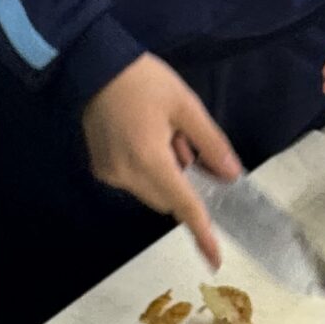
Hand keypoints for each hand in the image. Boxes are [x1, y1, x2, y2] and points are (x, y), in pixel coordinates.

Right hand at [83, 54, 242, 264]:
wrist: (93, 64)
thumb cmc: (144, 81)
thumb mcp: (185, 106)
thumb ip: (210, 144)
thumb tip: (231, 176)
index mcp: (150, 161)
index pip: (184, 205)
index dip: (202, 231)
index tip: (215, 259)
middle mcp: (127, 176)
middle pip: (168, 198)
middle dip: (183, 180)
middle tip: (181, 139)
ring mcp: (110, 174)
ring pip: (152, 191)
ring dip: (165, 174)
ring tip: (159, 131)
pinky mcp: (101, 168)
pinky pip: (134, 181)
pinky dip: (147, 169)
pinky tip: (141, 135)